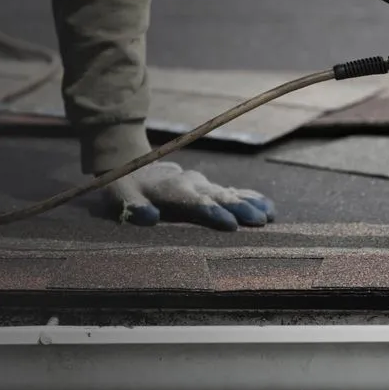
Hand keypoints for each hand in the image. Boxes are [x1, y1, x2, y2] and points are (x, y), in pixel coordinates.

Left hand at [103, 162, 275, 229]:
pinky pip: (233, 192)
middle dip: (240, 209)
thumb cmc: (123, 188)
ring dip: (251, 204)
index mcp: (171, 189)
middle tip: (260, 221)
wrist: (131, 164)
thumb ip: (131, 207)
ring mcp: (202, 184)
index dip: (212, 213)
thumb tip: (148, 216)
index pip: (195, 202)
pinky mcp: (208, 187)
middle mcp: (192, 184)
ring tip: (270, 215)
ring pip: (230, 194)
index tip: (230, 225)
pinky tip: (268, 208)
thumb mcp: (118, 196)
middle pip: (219, 197)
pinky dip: (251, 198)